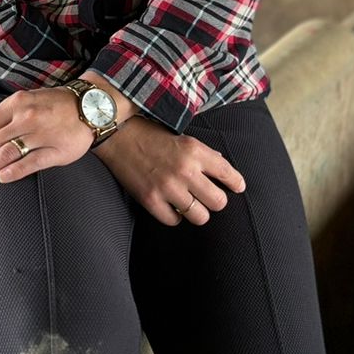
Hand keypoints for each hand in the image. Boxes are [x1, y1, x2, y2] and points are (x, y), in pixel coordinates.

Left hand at [0, 88, 93, 193]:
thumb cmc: (54, 106)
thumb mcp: (27, 101)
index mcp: (16, 104)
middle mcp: (26, 117)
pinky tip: (1, 180)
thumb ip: (5, 117)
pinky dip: (15, 171)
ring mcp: (41, 134)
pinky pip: (32, 162)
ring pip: (6, 154)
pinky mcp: (57, 150)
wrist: (92, 105)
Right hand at [94, 115, 245, 226]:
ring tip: (189, 203)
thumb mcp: (182, 137)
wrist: (117, 134)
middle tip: (207, 196)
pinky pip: (174, 221)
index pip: (228, 174)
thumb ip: (203, 153)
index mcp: (195, 151)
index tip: (237, 187)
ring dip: (196, 211)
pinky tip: (170, 205)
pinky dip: (174, 216)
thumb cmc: (150, 133)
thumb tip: (222, 167)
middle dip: (216, 200)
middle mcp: (185, 170)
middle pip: (218, 202)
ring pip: (200, 217)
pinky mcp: (150, 199)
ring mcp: (167, 187)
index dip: (236, 183)